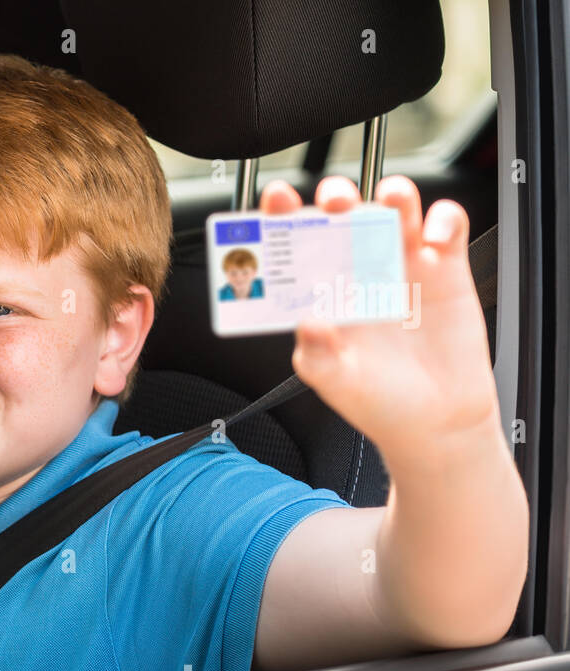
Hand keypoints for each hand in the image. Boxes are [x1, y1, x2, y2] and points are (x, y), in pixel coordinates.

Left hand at [260, 174, 501, 469]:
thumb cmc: (378, 402)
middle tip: (335, 205)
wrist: (436, 422)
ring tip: (387, 205)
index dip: (284, 217)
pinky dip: (443, 218)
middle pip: (344, 215)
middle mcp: (358, 272)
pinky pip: (445, 226)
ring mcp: (401, 266)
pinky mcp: (445, 269)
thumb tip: (306, 322)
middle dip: (337, 198)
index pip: (296, 244)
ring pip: (394, 208)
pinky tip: (434, 238)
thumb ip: (316, 354)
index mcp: (323, 292)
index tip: (277, 200)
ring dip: (391, 195)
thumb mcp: (336, 382)